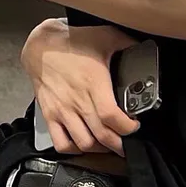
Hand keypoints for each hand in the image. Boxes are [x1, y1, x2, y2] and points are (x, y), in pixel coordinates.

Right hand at [21, 19, 139, 154]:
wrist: (41, 48)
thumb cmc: (72, 43)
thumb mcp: (105, 36)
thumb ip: (127, 44)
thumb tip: (144, 50)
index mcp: (93, 83)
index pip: (111, 116)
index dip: (127, 127)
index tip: (134, 127)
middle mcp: (78, 101)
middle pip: (101, 135)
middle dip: (118, 144)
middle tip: (126, 144)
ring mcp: (63, 111)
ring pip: (84, 143)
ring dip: (99, 149)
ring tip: (107, 145)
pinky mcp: (50, 117)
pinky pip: (61, 143)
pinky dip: (74, 149)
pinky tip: (83, 144)